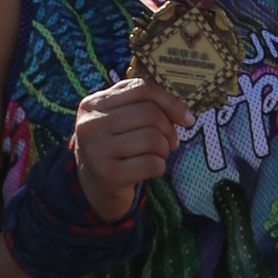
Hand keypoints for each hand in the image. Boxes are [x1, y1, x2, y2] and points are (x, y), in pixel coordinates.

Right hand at [70, 73, 185, 220]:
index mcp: (94, 104)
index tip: (187, 118)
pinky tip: (149, 170)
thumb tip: (184, 114)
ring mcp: (97, 150)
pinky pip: (151, 163)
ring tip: (156, 155)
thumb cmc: (114, 148)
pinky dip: (159, 167)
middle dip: (168, 130)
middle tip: (169, 143)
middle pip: (149, 113)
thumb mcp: (119, 120)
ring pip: (153, 138)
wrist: (92, 188)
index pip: (141, 89)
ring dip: (163, 149)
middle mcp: (90, 124)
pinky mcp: (108, 175)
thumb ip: (143, 105)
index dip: (171, 102)